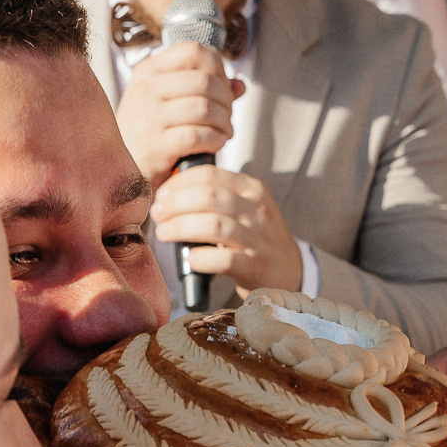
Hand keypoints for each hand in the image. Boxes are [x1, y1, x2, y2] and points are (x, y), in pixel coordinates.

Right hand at [113, 42, 242, 188]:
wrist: (121, 170)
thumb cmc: (148, 133)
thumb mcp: (166, 103)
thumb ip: (204, 90)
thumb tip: (239, 85)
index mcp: (149, 71)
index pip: (193, 51)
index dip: (217, 66)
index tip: (222, 86)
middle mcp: (146, 89)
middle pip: (205, 80)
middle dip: (226, 100)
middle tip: (227, 116)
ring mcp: (149, 117)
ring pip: (205, 108)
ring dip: (224, 122)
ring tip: (224, 132)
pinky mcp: (156, 146)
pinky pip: (198, 136)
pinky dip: (215, 140)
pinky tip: (215, 144)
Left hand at [151, 165, 301, 293]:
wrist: (289, 270)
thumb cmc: (256, 237)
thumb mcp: (245, 207)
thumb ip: (216, 196)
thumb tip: (171, 193)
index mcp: (252, 189)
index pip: (210, 175)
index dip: (179, 183)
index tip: (162, 195)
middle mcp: (257, 210)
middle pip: (209, 196)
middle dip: (176, 203)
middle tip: (158, 214)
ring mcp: (258, 239)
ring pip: (214, 225)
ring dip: (182, 227)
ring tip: (164, 233)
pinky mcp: (255, 266)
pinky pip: (224, 260)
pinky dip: (201, 258)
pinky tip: (190, 259)